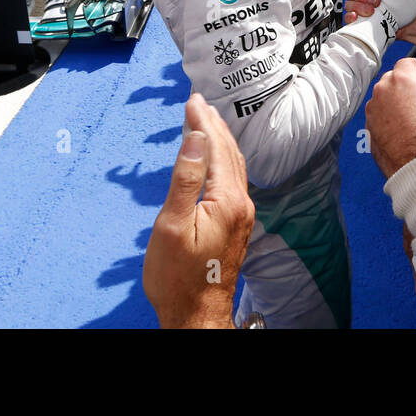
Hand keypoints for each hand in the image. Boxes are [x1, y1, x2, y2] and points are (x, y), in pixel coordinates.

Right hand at [143, 94, 254, 327]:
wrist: (196, 315)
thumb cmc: (177, 277)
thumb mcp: (173, 224)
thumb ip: (186, 178)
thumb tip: (196, 138)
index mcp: (227, 201)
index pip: (215, 148)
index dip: (202, 122)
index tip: (191, 101)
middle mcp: (241, 204)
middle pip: (229, 153)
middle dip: (213, 125)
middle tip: (196, 102)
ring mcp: (242, 215)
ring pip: (233, 165)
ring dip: (219, 140)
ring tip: (205, 121)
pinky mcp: (237, 224)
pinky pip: (232, 179)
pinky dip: (222, 159)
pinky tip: (214, 157)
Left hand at [365, 58, 415, 178]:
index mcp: (402, 79)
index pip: (408, 62)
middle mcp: (382, 92)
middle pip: (395, 80)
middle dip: (408, 88)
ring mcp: (373, 112)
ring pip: (385, 99)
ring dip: (397, 105)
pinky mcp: (369, 131)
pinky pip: (379, 120)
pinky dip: (389, 123)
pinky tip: (405, 134)